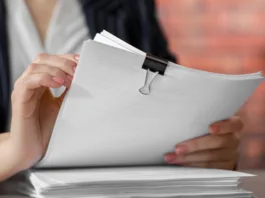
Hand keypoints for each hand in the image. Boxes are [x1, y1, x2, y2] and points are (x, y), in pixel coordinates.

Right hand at [8, 53, 78, 171]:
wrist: (32, 149)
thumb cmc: (46, 128)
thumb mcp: (63, 105)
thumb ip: (69, 92)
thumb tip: (85, 79)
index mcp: (41, 82)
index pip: (51, 61)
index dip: (66, 58)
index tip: (81, 61)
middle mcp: (31, 83)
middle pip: (43, 59)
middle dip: (63, 62)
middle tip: (77, 70)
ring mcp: (24, 90)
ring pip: (36, 67)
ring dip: (56, 70)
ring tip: (70, 79)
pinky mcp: (20, 99)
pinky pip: (28, 82)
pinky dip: (45, 78)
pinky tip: (59, 84)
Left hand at [164, 116, 242, 169]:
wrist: (222, 144)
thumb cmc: (210, 126)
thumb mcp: (211, 120)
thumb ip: (203, 118)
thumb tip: (178, 116)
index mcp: (233, 125)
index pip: (233, 125)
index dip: (223, 127)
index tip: (210, 128)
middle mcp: (234, 140)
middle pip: (217, 143)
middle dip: (195, 146)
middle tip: (177, 148)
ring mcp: (231, 155)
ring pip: (210, 158)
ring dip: (188, 158)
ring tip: (173, 157)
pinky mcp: (225, 167)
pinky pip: (208, 168)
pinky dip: (193, 166)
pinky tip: (181, 164)